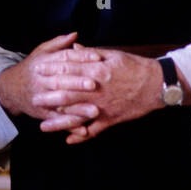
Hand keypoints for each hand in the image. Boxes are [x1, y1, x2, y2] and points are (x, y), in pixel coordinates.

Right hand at [0, 32, 107, 126]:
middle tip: (95, 84)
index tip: (98, 58)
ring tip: (95, 111)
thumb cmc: (32, 68)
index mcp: (43, 62)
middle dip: (77, 82)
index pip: (63, 58)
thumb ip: (59, 44)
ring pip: (60, 103)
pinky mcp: (42, 113)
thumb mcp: (41, 52)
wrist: (11, 89)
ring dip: (77, 108)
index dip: (80, 57)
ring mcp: (41, 97)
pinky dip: (70, 125)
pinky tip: (84, 129)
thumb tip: (76, 34)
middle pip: (61, 80)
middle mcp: (41, 79)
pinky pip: (57, 120)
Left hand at [39, 48, 165, 143]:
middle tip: (33, 99)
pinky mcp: (111, 119)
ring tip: (43, 126)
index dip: (51, 70)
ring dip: (59, 122)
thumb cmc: (135, 66)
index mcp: (96, 70)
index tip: (37, 70)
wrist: (157, 84)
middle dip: (49, 98)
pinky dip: (81, 137)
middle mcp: (97, 90)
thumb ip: (90, 53)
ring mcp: (103, 107)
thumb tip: (72, 48)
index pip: (68, 70)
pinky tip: (69, 141)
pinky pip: (94, 130)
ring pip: (77, 116)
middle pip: (68, 94)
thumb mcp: (113, 54)